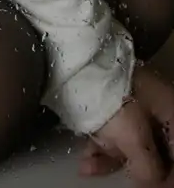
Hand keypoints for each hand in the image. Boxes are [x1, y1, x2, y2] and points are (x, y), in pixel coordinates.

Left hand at [79, 66, 173, 183]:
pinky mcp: (113, 105)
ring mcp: (134, 105)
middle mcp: (157, 109)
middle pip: (155, 150)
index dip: (169, 175)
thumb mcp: (135, 138)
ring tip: (88, 168)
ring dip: (111, 161)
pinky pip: (113, 134)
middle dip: (137, 169)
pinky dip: (101, 150)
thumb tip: (152, 183)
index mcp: (170, 111)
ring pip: (130, 144)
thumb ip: (149, 168)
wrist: (75, 64)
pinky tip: (86, 164)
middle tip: (127, 180)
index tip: (154, 185)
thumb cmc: (113, 100)